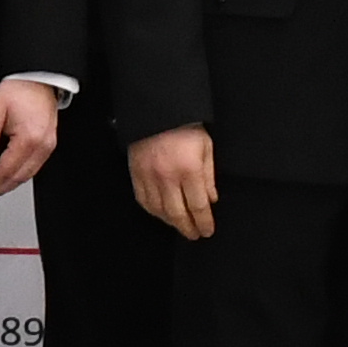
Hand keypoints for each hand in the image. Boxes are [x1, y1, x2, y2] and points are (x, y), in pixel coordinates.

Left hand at [0, 78, 62, 203]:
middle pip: (17, 178)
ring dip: (7, 185)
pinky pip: (32, 167)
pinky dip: (18, 175)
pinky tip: (6, 177)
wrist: (39, 78)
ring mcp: (48, 147)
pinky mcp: (48, 145)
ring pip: (26, 176)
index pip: (5, 170)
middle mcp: (42, 146)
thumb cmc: (20, 88)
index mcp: (29, 138)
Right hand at [127, 125, 216, 239]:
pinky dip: (153, 211)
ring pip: (159, 210)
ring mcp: (149, 176)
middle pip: (178, 213)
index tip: (207, 230)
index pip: (198, 206)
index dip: (204, 222)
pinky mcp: (136, 174)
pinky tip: (160, 214)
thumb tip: (211, 199)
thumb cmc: (184, 127)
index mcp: (189, 169)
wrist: (158, 111)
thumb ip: (209, 176)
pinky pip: (143, 200)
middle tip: (194, 235)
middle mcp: (168, 176)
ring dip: (171, 222)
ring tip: (180, 226)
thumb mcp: (206, 148)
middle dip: (188, 228)